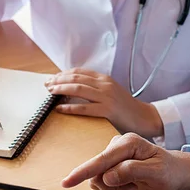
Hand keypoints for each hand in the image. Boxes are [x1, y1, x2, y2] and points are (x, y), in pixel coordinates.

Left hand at [45, 68, 162, 137]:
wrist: (144, 118)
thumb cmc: (125, 108)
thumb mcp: (110, 92)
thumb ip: (95, 89)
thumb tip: (74, 90)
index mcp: (105, 79)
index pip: (79, 72)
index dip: (63, 74)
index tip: (52, 78)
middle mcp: (105, 84)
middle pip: (76, 78)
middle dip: (58, 80)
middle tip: (46, 85)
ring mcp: (106, 96)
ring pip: (78, 89)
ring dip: (61, 90)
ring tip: (50, 93)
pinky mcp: (108, 110)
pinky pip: (84, 108)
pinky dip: (69, 108)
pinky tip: (59, 109)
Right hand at [62, 133, 189, 189]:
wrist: (175, 172)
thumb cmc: (168, 170)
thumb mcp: (155, 173)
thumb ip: (130, 172)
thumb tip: (106, 176)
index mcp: (128, 143)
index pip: (101, 160)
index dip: (83, 172)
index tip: (66, 183)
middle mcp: (116, 146)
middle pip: (98, 172)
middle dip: (113, 186)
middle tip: (134, 186)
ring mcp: (112, 156)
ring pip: (99, 180)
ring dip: (115, 189)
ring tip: (134, 184)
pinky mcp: (110, 165)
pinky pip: (103, 183)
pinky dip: (115, 189)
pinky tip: (129, 184)